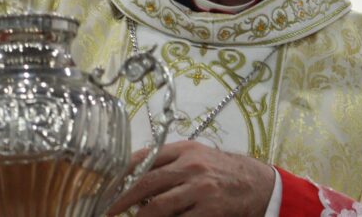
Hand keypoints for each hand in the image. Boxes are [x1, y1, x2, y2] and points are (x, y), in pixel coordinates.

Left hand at [107, 141, 274, 216]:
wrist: (257, 184)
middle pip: (146, 182)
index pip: (144, 158)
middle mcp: (190, 167)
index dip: (121, 173)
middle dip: (122, 197)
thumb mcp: (195, 155)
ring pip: (158, 206)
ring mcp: (200, 190)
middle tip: (106, 209)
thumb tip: (132, 172)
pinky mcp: (210, 211)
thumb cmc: (220, 169)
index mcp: (183, 150)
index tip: (104, 184)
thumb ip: (167, 161)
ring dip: (139, 215)